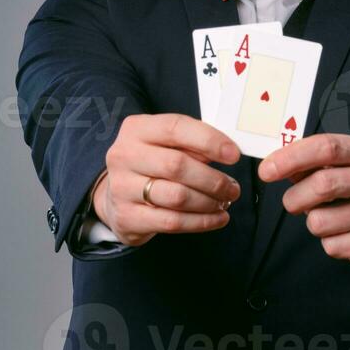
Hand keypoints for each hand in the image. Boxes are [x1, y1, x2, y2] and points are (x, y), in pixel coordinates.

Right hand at [92, 114, 241, 246]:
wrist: (116, 196)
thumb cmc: (151, 164)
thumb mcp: (166, 144)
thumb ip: (192, 144)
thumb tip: (228, 153)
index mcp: (137, 129)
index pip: (175, 128)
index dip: (209, 140)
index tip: (234, 154)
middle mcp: (125, 155)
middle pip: (177, 166)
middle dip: (213, 179)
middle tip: (233, 188)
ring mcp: (122, 188)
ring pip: (177, 197)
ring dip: (209, 202)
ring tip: (225, 202)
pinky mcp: (127, 217)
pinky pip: (173, 222)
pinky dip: (202, 221)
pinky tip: (217, 218)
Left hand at [257, 134, 349, 270]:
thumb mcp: (337, 166)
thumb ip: (308, 164)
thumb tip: (273, 166)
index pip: (326, 147)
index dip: (291, 157)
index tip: (266, 171)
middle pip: (322, 184)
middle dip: (294, 197)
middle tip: (291, 202)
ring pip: (320, 221)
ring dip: (312, 222)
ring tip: (326, 217)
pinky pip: (332, 246)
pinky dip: (328, 242)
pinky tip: (342, 233)